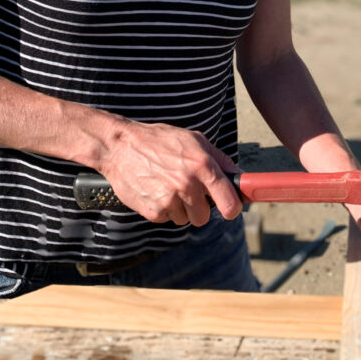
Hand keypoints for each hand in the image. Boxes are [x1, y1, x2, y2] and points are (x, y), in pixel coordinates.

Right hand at [96, 119, 242, 227]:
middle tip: (188, 190)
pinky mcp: (153, 211)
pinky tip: (156, 190)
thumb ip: (219, 159)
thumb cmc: (160, 140)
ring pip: (186, 219)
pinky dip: (164, 209)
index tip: (230, 207)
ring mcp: (169, 200)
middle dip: (200, 207)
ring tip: (168, 185)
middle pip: (205, 216)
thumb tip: (239, 177)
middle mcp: (188, 185)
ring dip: (180, 208)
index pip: (230, 202)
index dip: (232, 207)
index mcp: (203, 166)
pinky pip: (168, 219)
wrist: (121, 146)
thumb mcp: (194, 140)